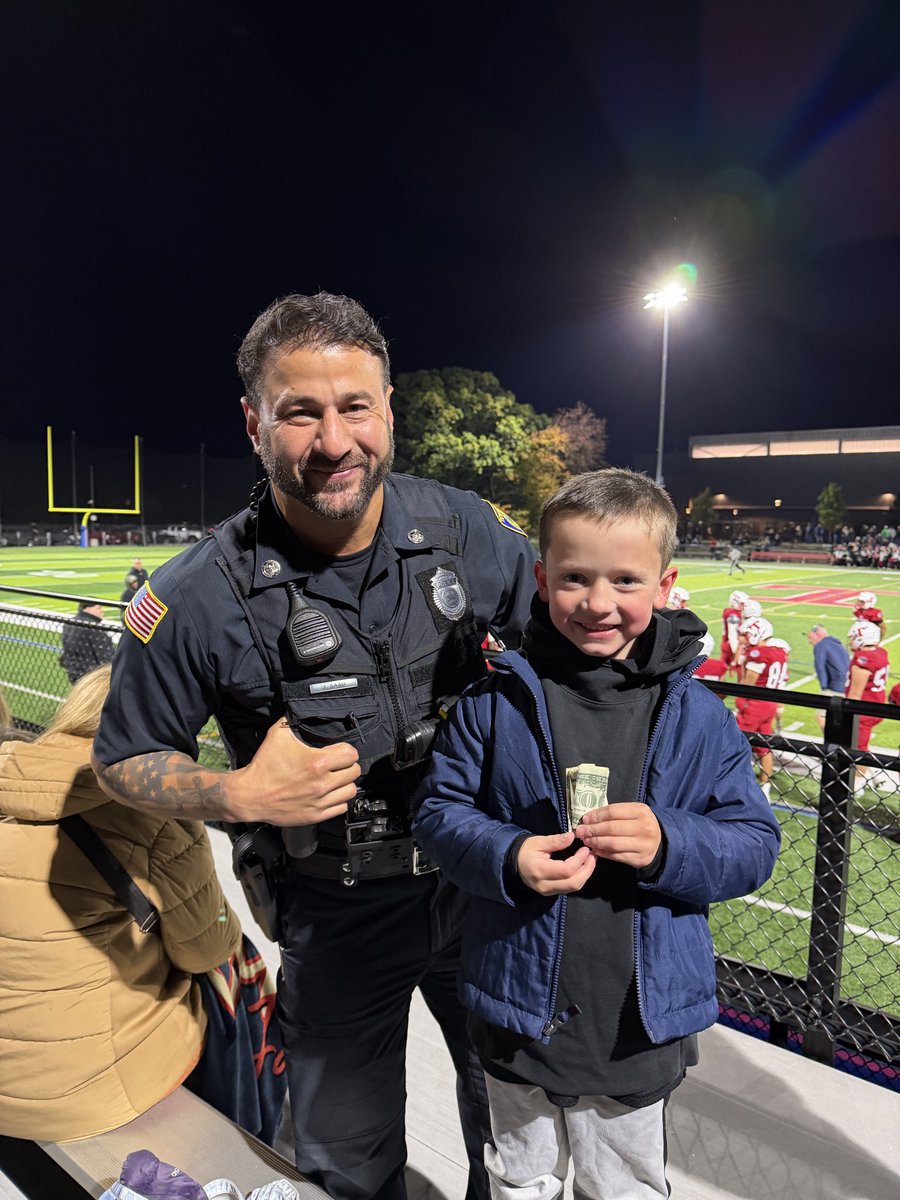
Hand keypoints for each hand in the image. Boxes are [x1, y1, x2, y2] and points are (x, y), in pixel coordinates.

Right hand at [232, 717, 359, 825]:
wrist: (250, 795)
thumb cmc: (264, 766)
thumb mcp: (277, 734)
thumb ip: (293, 720)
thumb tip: (300, 711)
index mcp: (317, 763)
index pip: (351, 754)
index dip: (347, 750)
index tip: (340, 751)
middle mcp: (322, 783)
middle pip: (354, 772)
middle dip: (348, 765)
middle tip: (339, 764)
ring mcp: (319, 801)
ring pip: (350, 791)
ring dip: (345, 783)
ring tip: (336, 779)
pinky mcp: (315, 815)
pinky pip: (341, 808)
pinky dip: (338, 800)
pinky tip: (329, 794)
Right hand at [516, 831, 595, 894]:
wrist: (513, 864)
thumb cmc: (525, 850)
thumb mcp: (538, 842)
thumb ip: (556, 841)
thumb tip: (572, 837)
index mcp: (540, 871)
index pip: (566, 870)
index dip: (579, 860)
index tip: (586, 849)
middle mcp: (545, 885)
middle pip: (573, 883)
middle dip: (587, 869)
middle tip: (593, 855)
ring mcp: (548, 892)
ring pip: (574, 887)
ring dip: (586, 874)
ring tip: (590, 860)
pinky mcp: (552, 893)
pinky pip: (570, 887)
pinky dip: (579, 877)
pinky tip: (583, 867)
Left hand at [575, 804, 660, 867]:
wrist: (660, 841)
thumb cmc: (640, 824)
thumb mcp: (632, 812)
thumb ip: (613, 813)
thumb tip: (588, 819)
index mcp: (641, 811)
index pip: (613, 812)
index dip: (596, 816)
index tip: (584, 819)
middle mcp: (644, 828)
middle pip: (611, 828)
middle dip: (592, 830)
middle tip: (580, 831)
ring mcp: (643, 845)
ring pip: (612, 843)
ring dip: (595, 842)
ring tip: (586, 840)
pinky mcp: (639, 859)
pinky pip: (616, 856)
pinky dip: (603, 853)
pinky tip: (595, 849)